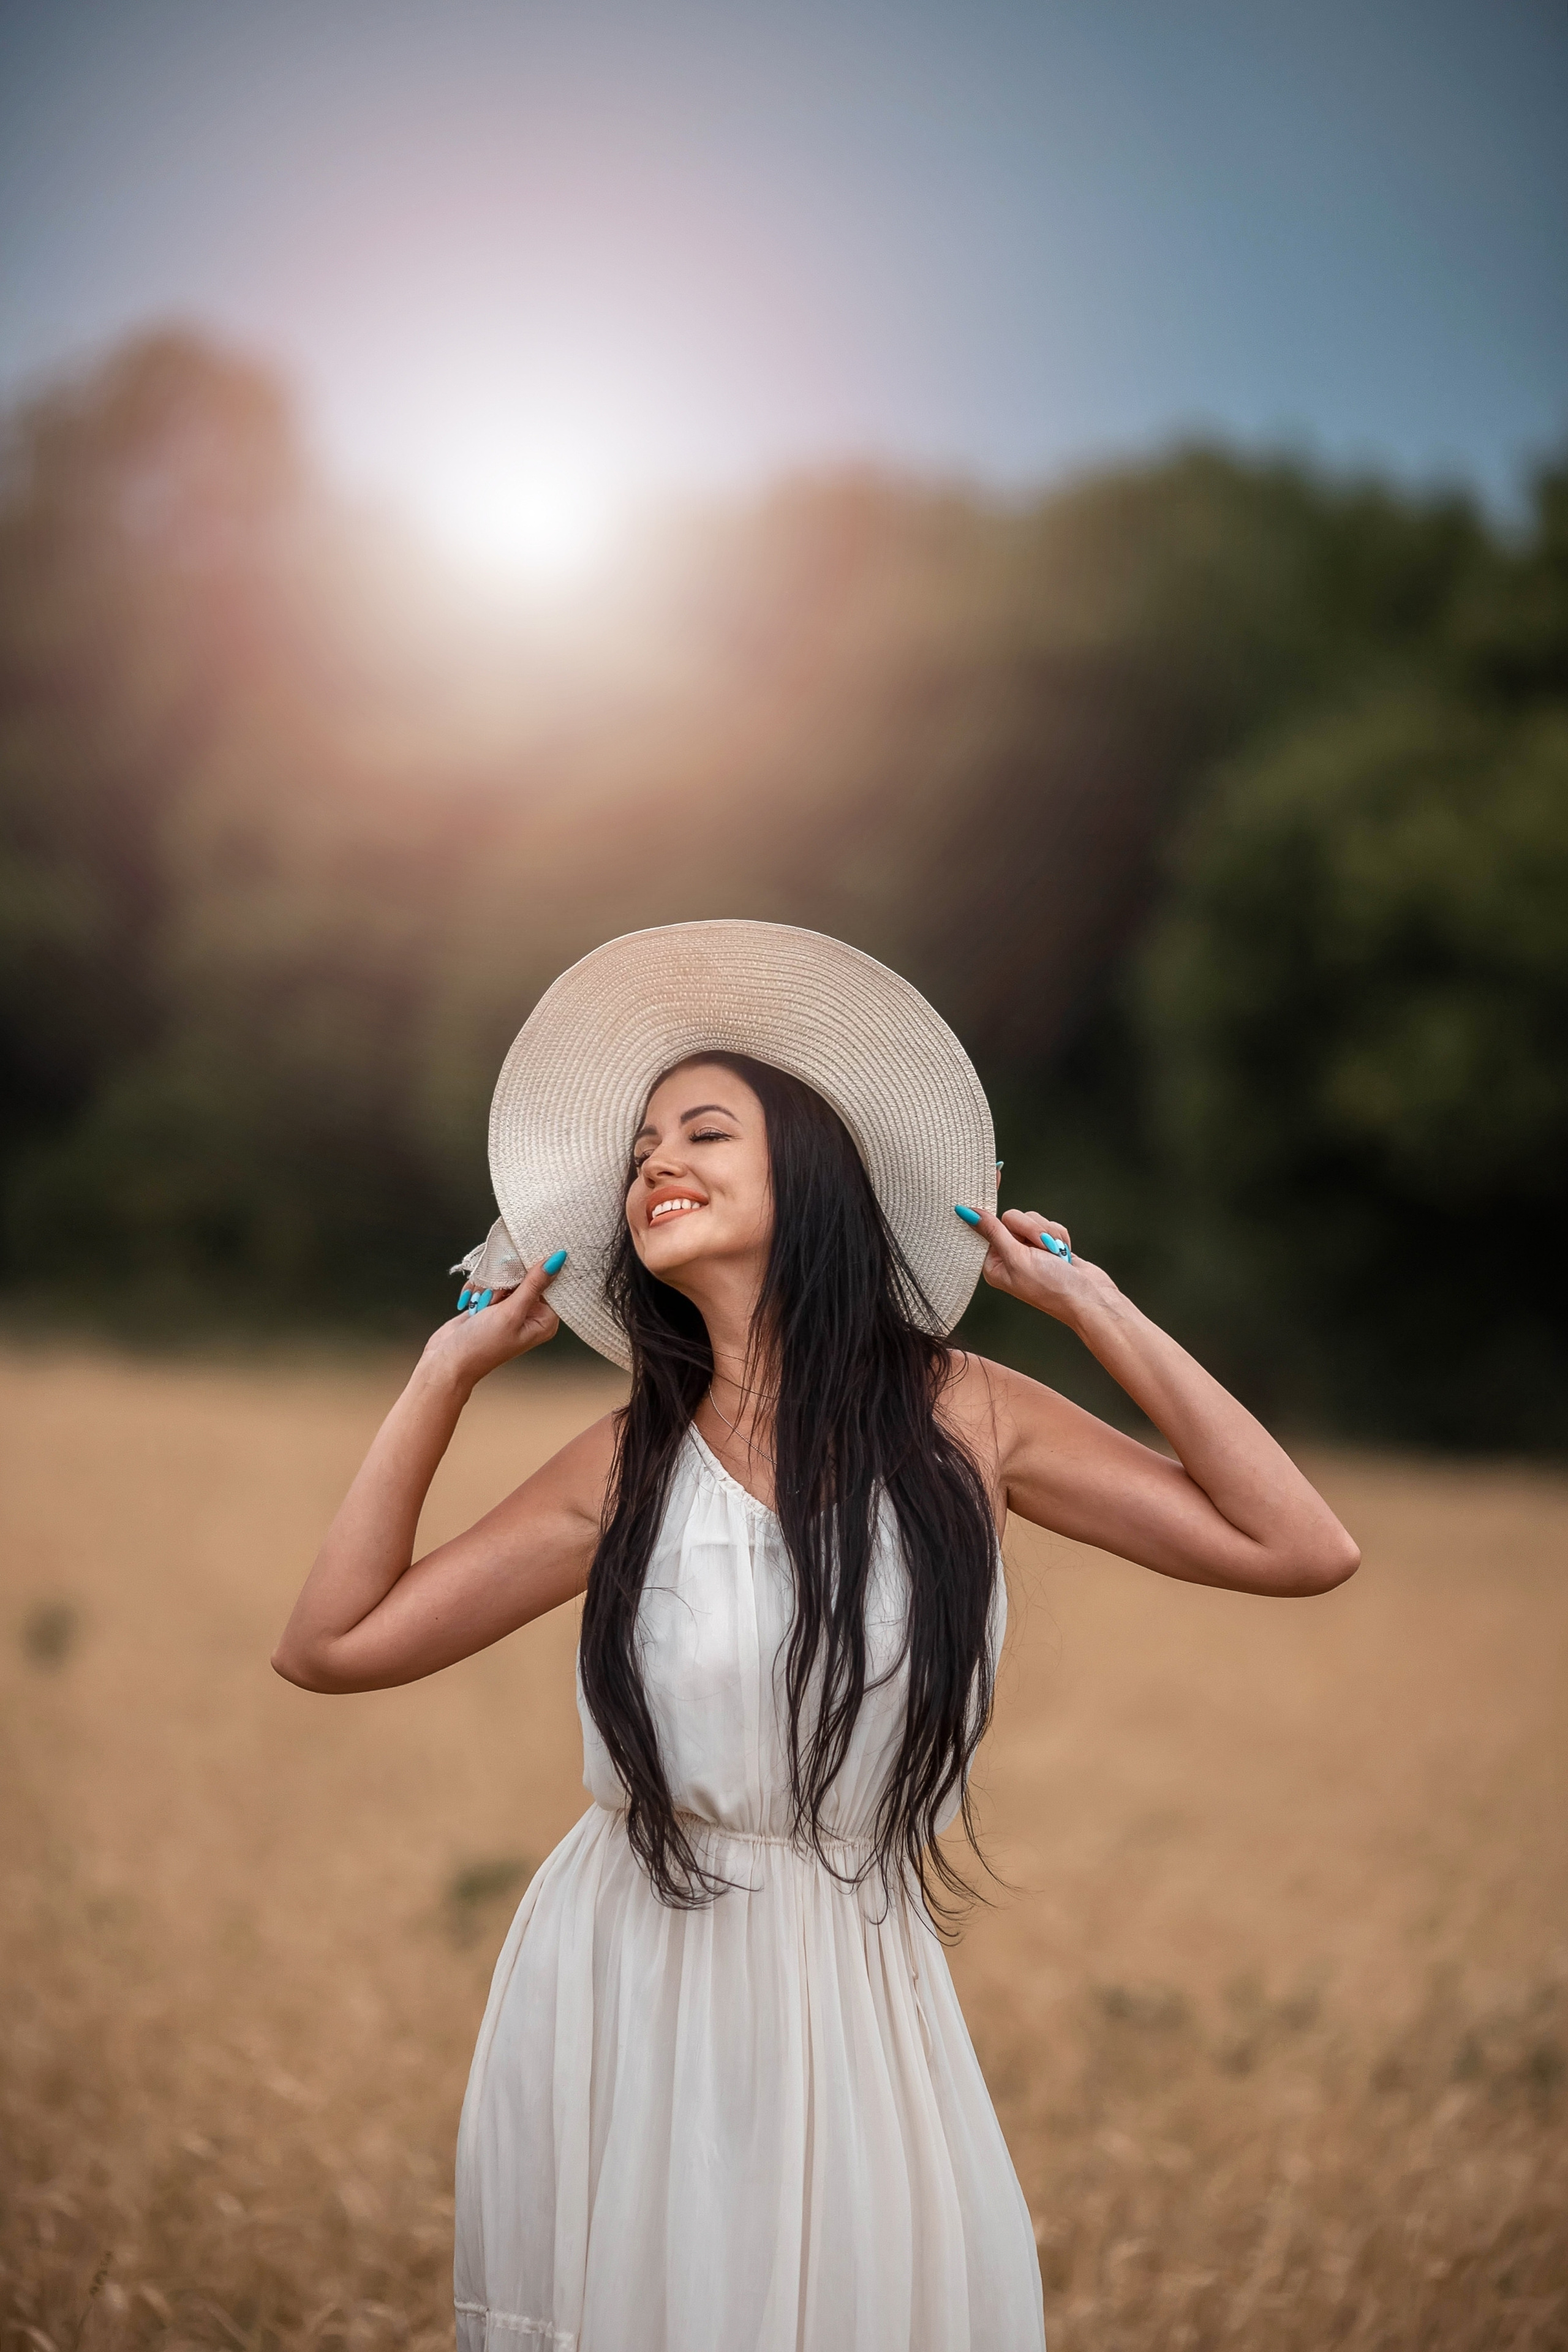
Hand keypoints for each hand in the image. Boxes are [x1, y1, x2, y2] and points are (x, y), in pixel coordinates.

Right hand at [421, 1250, 565, 1390]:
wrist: (447, 1359)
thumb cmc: (482, 1345)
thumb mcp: (511, 1313)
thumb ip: (534, 1284)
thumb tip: (558, 1260)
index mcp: (545, 1320)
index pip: (551, 1282)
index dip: (535, 1271)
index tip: (519, 1271)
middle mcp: (531, 1313)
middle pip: (526, 1276)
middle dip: (505, 1282)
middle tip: (495, 1299)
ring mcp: (511, 1308)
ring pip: (504, 1277)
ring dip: (488, 1287)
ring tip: (481, 1306)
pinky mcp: (493, 1304)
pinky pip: (489, 1282)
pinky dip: (478, 1289)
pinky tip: (472, 1306)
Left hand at [968, 1207, 1114, 1325]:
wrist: (1090, 1299)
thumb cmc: (1051, 1287)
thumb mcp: (1017, 1258)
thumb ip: (993, 1232)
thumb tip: (966, 1213)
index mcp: (993, 1263)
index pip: (984, 1227)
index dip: (988, 1207)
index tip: (994, 1175)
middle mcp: (1009, 1256)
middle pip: (1011, 1218)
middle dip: (1031, 1230)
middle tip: (1041, 1248)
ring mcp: (1029, 1251)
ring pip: (1033, 1219)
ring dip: (1047, 1234)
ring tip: (1055, 1255)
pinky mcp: (1048, 1246)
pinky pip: (1049, 1225)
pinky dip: (1059, 1237)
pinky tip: (1063, 1254)